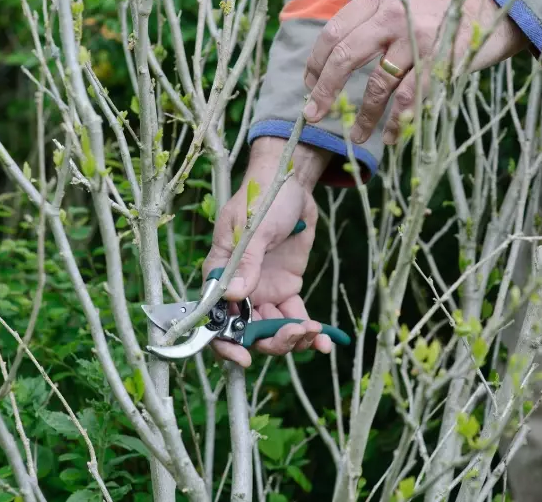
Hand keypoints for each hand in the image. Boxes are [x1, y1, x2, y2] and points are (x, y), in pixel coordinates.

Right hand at [202, 137, 332, 366]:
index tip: (244, 357)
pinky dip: (310, 331)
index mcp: (221, 274)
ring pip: (273, 329)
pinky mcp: (287, 288)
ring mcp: (264, 291)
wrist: (291, 183)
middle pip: (248, 331)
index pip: (215, 318)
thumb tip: (234, 297)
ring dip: (293, 338)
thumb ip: (246, 262)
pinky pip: (295, 317)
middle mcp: (240, 289)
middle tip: (296, 333)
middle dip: (271, 341)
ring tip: (315, 332)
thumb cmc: (262, 198)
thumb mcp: (254, 227)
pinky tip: (326, 340)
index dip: (225, 344)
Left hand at [301, 0, 526, 144]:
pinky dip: (397, 121)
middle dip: (324, 91)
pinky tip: (391, 135)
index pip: (334, 32)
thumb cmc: (445, 9)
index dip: (316, 63)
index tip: (309, 85)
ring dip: (363, 116)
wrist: (497, 5)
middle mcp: (394, 16)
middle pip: (345, 57)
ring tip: (357, 135)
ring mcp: (417, 39)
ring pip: (377, 85)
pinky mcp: (439, 62)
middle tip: (313, 116)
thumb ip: (374, 21)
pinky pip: (409, 98)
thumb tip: (338, 58)